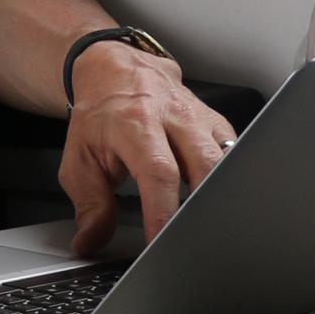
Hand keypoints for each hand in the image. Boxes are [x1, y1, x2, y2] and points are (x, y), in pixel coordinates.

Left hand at [57, 46, 236, 256]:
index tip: (161, 243)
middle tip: (192, 240)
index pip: (158, 173)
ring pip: (226, 158)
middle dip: (203, 208)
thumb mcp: (80, 159)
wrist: (115, 70)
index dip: (163, 213)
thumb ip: (90, 205)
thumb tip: (91, 242)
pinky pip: (234, 151)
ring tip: (209, 226)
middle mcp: (172, 116)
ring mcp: (198, 117)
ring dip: (220, 195)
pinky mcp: (215, 121)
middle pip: (204, 164)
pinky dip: (230, 178)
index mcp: (135, 123)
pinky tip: (221, 199)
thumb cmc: (99, 115)